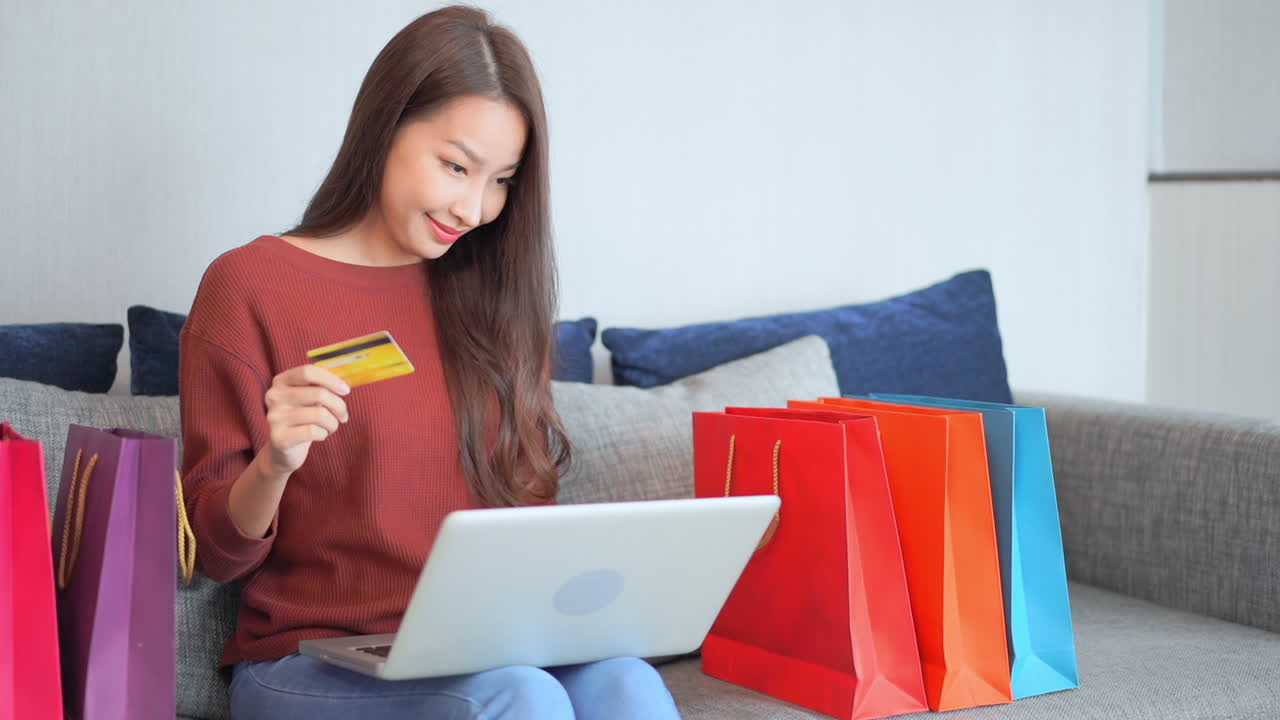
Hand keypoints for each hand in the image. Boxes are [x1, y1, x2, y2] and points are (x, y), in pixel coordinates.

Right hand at [257, 364, 350, 479]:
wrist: (284, 448)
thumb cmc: (303, 419)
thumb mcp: (309, 399)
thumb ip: (322, 387)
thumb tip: (344, 385)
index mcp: (281, 381)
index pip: (308, 372)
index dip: (331, 380)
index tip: (346, 391)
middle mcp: (274, 396)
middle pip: (318, 393)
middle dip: (339, 405)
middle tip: (343, 416)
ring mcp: (274, 417)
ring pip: (319, 414)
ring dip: (333, 423)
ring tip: (330, 427)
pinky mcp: (279, 437)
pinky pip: (313, 431)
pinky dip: (323, 433)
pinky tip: (319, 435)